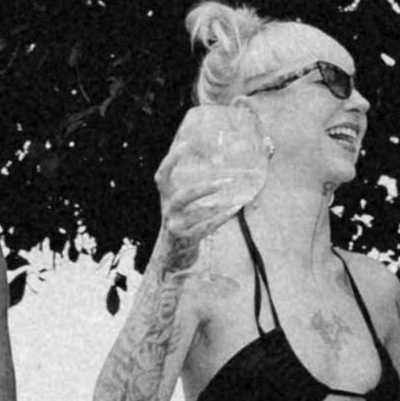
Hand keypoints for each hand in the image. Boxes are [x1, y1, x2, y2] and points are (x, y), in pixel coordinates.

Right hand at [154, 98, 267, 246]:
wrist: (170, 257)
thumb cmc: (183, 222)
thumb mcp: (182, 206)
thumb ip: (193, 191)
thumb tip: (220, 168)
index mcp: (165, 197)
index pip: (161, 176)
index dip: (171, 160)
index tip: (187, 144)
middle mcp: (168, 210)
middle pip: (182, 196)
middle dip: (205, 188)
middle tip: (227, 182)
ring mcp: (175, 226)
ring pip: (198, 214)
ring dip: (220, 206)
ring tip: (238, 200)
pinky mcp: (185, 240)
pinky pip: (206, 228)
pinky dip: (221, 218)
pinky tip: (234, 210)